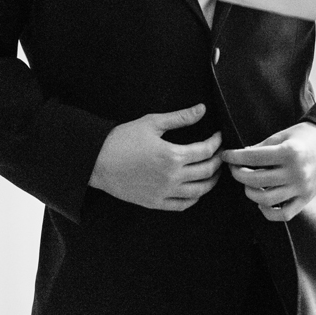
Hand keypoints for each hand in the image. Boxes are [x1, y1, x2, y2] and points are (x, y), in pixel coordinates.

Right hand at [88, 103, 222, 210]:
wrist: (97, 161)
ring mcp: (165, 192)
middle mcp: (173, 177)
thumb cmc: (122, 139)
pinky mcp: (156, 203)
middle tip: (218, 153)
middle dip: (217, 160)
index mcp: (173, 155)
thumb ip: (180, 117)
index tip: (218, 136)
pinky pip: (183, 205)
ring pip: (200, 191)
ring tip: (213, 172)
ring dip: (211, 181)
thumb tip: (202, 109)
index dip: (216, 142)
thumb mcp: (152, 123)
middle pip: (207, 171)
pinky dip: (195, 198)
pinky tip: (196, 190)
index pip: (206, 151)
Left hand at [222, 122, 315, 221]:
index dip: (234, 157)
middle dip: (238, 174)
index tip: (225, 156)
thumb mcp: (282, 136)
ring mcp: (301, 189)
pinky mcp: (306, 200)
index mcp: (289, 152)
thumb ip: (261, 147)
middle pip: (255, 180)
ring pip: (265, 199)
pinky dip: (268, 211)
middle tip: (235, 168)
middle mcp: (296, 173)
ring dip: (250, 192)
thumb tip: (240, 157)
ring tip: (248, 183)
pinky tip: (261, 201)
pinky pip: (283, 214)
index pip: (252, 157)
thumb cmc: (306, 137)